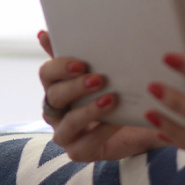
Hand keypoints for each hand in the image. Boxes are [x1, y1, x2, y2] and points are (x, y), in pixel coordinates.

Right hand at [37, 30, 165, 160]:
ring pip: (66, 123)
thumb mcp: (103, 67)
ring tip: (110, 99)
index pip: (46, 74)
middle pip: (54, 97)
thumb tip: (43, 32)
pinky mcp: (79, 151)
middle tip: (98, 78)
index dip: (60, 67)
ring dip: (87, 111)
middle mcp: (56, 110)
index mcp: (57, 86)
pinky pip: (83, 145)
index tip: (82, 63)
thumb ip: (79, 51)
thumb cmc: (117, 89)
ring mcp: (65, 133)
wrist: (141, 119)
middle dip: (75, 87)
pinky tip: (116, 121)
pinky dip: (100, 132)